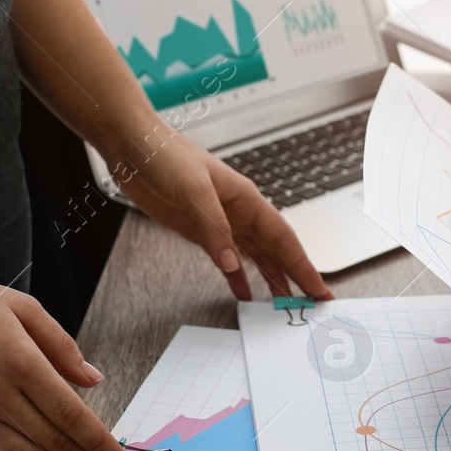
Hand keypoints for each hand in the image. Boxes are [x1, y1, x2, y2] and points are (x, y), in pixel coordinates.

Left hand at [103, 119, 332, 301]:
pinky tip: (243, 293)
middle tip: (312, 301)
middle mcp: (239, 212)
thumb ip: (214, 228)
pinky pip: (226, 258)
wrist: (133, 146)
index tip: (318, 287)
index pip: (284, 238)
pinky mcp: (200, 230)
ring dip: (271, 279)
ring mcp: (221, 222)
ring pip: (256, 256)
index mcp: (246, 199)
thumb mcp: (193, 189)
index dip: (303, 264)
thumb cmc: (165, 153)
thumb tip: (231, 264)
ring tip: (284, 304)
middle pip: (275, 250)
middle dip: (295, 275)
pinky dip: (236, 276)